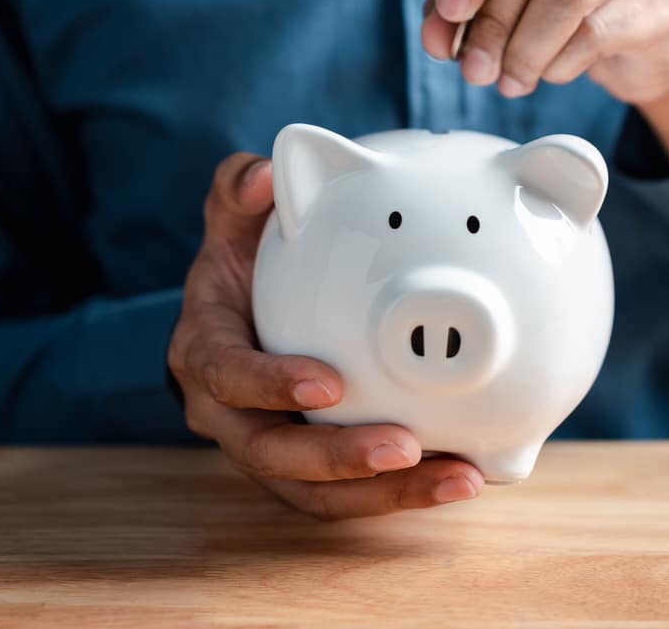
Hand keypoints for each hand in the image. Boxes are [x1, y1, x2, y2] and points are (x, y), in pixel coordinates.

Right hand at [167, 153, 483, 519]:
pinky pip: (351, 494)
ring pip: (318, 492)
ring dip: (386, 493)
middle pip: (272, 456)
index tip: (327, 385)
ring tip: (458, 477)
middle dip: (339, 461)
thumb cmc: (239, 271)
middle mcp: (228, 416)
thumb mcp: (230, 225)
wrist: (238, 321)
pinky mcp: (308, 475)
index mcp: (205, 355)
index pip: (227, 376)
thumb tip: (264, 173)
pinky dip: (404, 492)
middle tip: (406, 447)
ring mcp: (269, 451)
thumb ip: (239, 192)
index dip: (270, 385)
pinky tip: (463, 475)